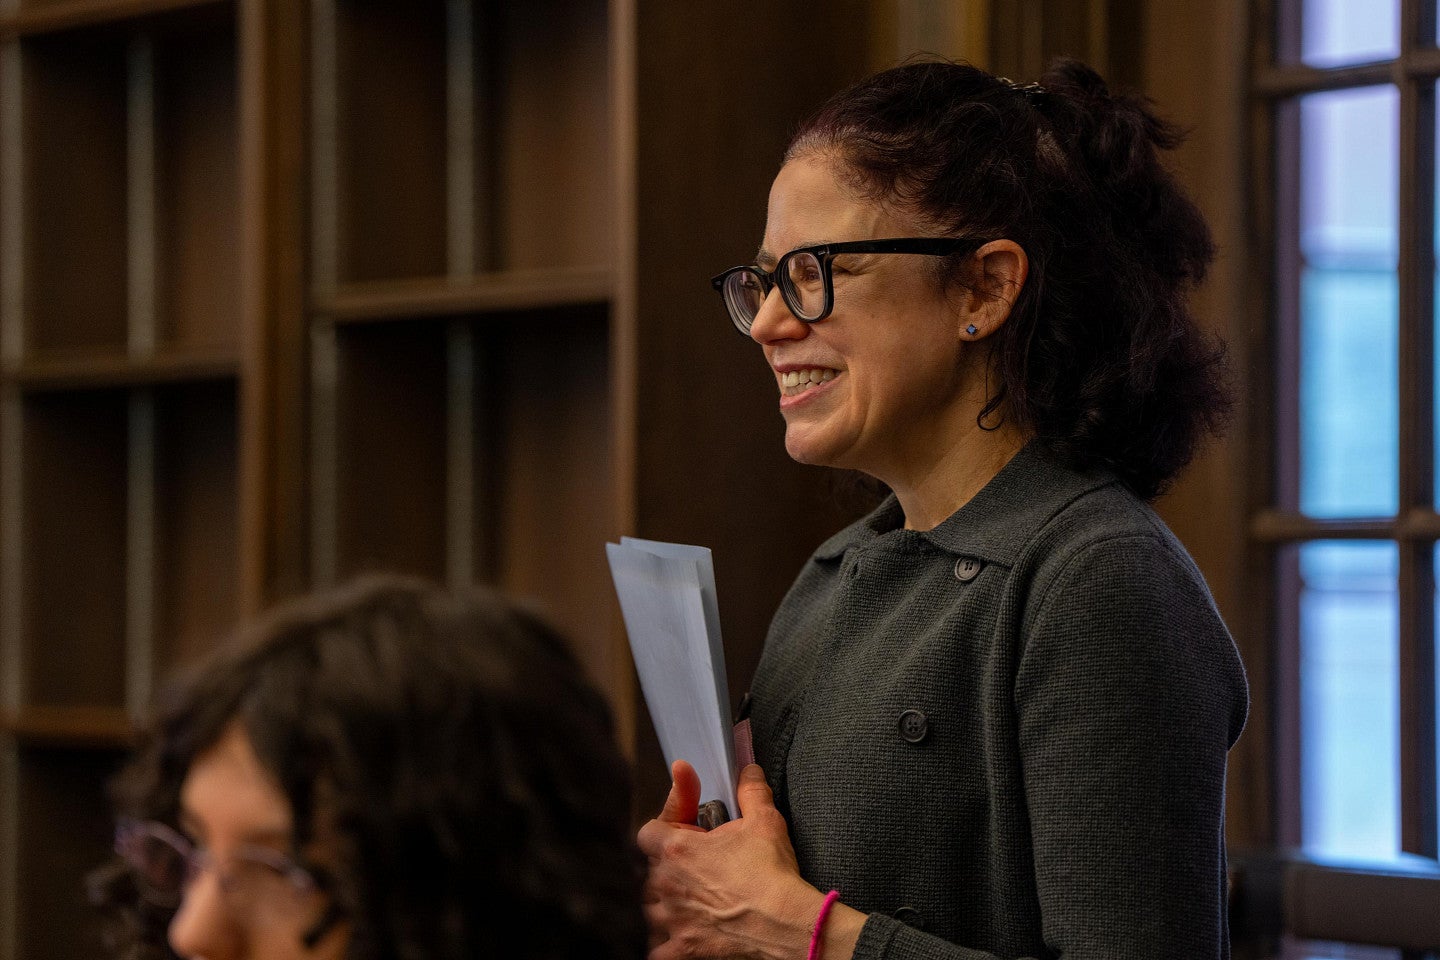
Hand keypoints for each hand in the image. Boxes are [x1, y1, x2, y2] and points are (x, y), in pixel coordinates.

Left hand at [637, 762, 824, 959]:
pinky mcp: (683, 949)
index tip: (686, 825)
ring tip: (688, 900)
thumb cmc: (771, 874)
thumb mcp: (764, 821)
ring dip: (664, 905)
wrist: (786, 924)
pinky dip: (664, 945)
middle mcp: (666, 885)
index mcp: (677, 850)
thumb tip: (749, 770)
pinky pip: (658, 950)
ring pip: (650, 910)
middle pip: (650, 871)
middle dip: (669, 867)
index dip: (665, 827)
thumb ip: (750, 790)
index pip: (648, 831)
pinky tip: (679, 938)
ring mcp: (672, 920)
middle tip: (697, 866)